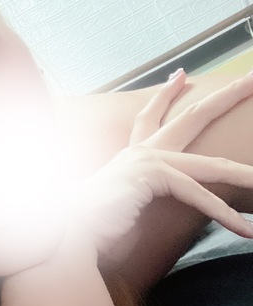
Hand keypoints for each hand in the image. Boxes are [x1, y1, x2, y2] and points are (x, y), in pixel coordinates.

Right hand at [69, 69, 252, 269]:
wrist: (69, 231)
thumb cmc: (93, 223)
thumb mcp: (125, 203)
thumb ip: (142, 194)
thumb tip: (153, 197)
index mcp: (131, 155)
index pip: (151, 116)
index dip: (167, 94)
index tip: (180, 75)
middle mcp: (140, 151)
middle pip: (191, 118)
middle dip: (224, 97)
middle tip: (250, 80)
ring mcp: (147, 159)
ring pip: (211, 164)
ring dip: (246, 175)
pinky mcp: (152, 175)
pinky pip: (198, 194)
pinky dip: (223, 215)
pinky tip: (244, 229)